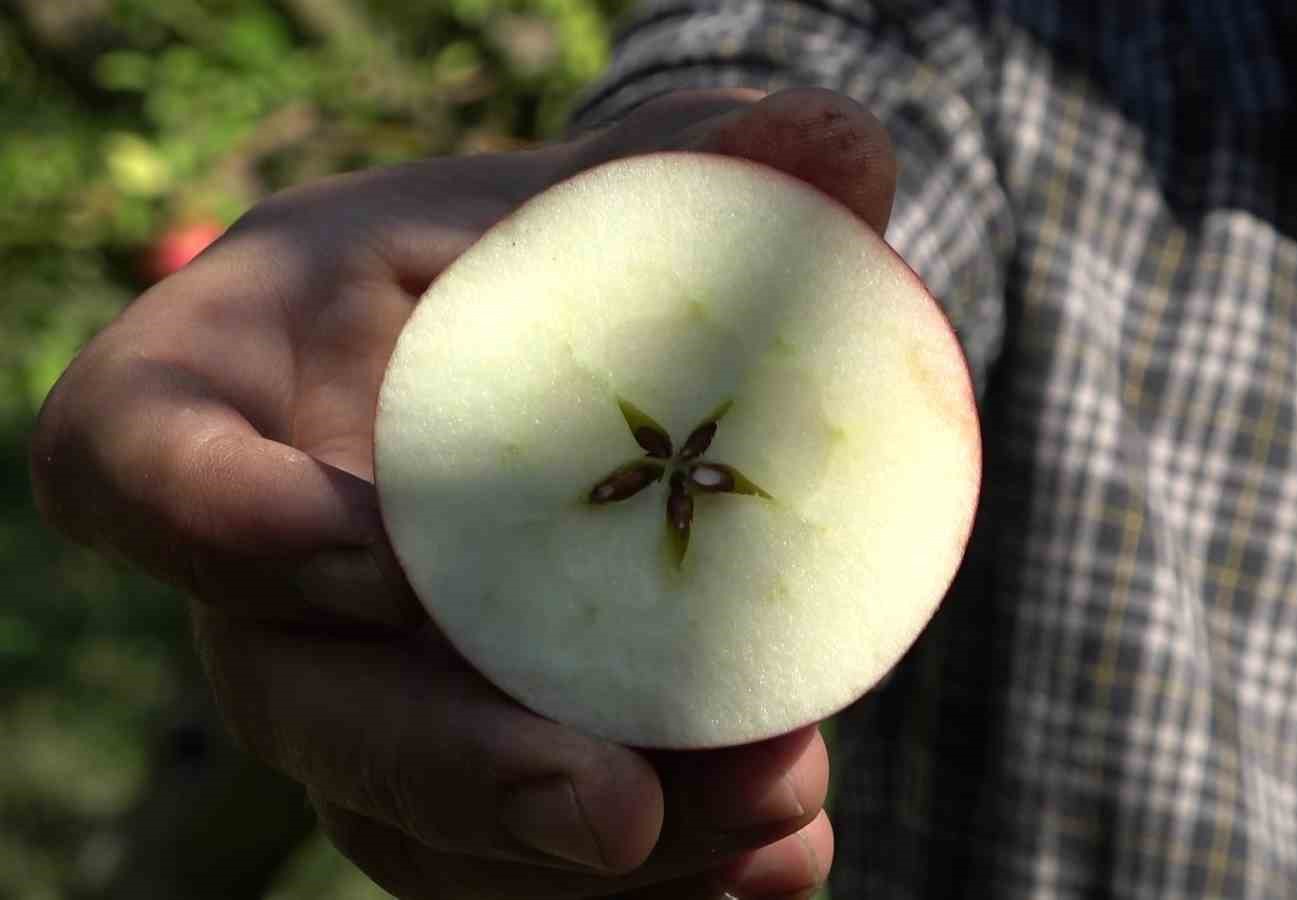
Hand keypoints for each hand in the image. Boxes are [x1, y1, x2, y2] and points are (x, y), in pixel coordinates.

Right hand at [31, 87, 896, 897]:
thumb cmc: (544, 255)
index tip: (373, 552)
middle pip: (299, 699)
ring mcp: (357, 676)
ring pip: (412, 815)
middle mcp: (272, 563)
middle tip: (617, 807)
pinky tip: (777, 862)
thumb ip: (711, 172)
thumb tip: (839, 140)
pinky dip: (646, 879)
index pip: (134, 455)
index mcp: (244, 377)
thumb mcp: (608, 191)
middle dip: (456, 765)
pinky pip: (508, 858)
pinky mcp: (458, 753)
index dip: (212, 520)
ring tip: (772, 818)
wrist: (572, 364)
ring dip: (579, 852)